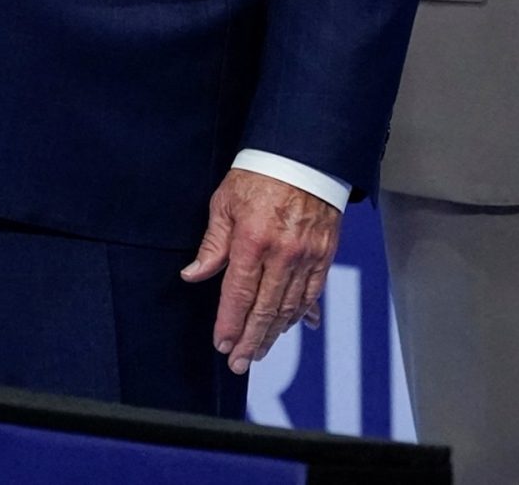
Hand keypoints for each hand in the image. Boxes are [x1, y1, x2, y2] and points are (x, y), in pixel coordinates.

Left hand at [179, 169, 341, 374]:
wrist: (304, 155)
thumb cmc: (259, 174)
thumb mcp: (224, 203)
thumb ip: (212, 245)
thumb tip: (193, 275)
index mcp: (252, 239)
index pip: (238, 294)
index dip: (229, 324)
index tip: (221, 344)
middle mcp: (282, 253)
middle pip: (265, 309)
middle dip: (250, 340)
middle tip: (239, 363)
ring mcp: (307, 256)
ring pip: (289, 307)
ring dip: (273, 333)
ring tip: (259, 351)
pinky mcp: (325, 254)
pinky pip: (313, 292)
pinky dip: (301, 314)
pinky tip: (291, 328)